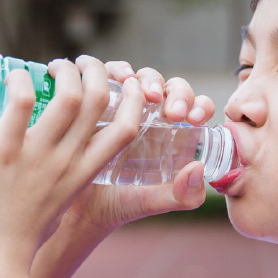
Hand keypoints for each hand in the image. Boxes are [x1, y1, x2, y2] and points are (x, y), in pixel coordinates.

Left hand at [0, 55, 147, 273]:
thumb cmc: (20, 239)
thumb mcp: (58, 206)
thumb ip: (61, 184)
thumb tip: (52, 168)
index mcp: (85, 174)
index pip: (126, 127)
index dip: (130, 98)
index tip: (119, 83)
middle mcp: (67, 161)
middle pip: (99, 100)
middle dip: (95, 70)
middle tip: (78, 64)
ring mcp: (38, 156)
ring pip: (69, 95)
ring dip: (63, 70)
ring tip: (51, 66)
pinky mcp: (4, 152)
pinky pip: (21, 103)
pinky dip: (21, 80)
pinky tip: (16, 76)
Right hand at [59, 61, 217, 237]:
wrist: (78, 208)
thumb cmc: (122, 204)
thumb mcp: (155, 202)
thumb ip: (185, 196)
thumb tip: (197, 168)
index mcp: (174, 134)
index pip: (196, 108)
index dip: (199, 106)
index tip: (193, 119)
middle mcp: (153, 114)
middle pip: (171, 88)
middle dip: (176, 92)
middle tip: (171, 112)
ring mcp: (126, 104)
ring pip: (142, 77)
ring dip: (146, 78)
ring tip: (143, 92)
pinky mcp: (98, 99)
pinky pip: (108, 75)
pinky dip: (113, 69)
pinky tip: (114, 79)